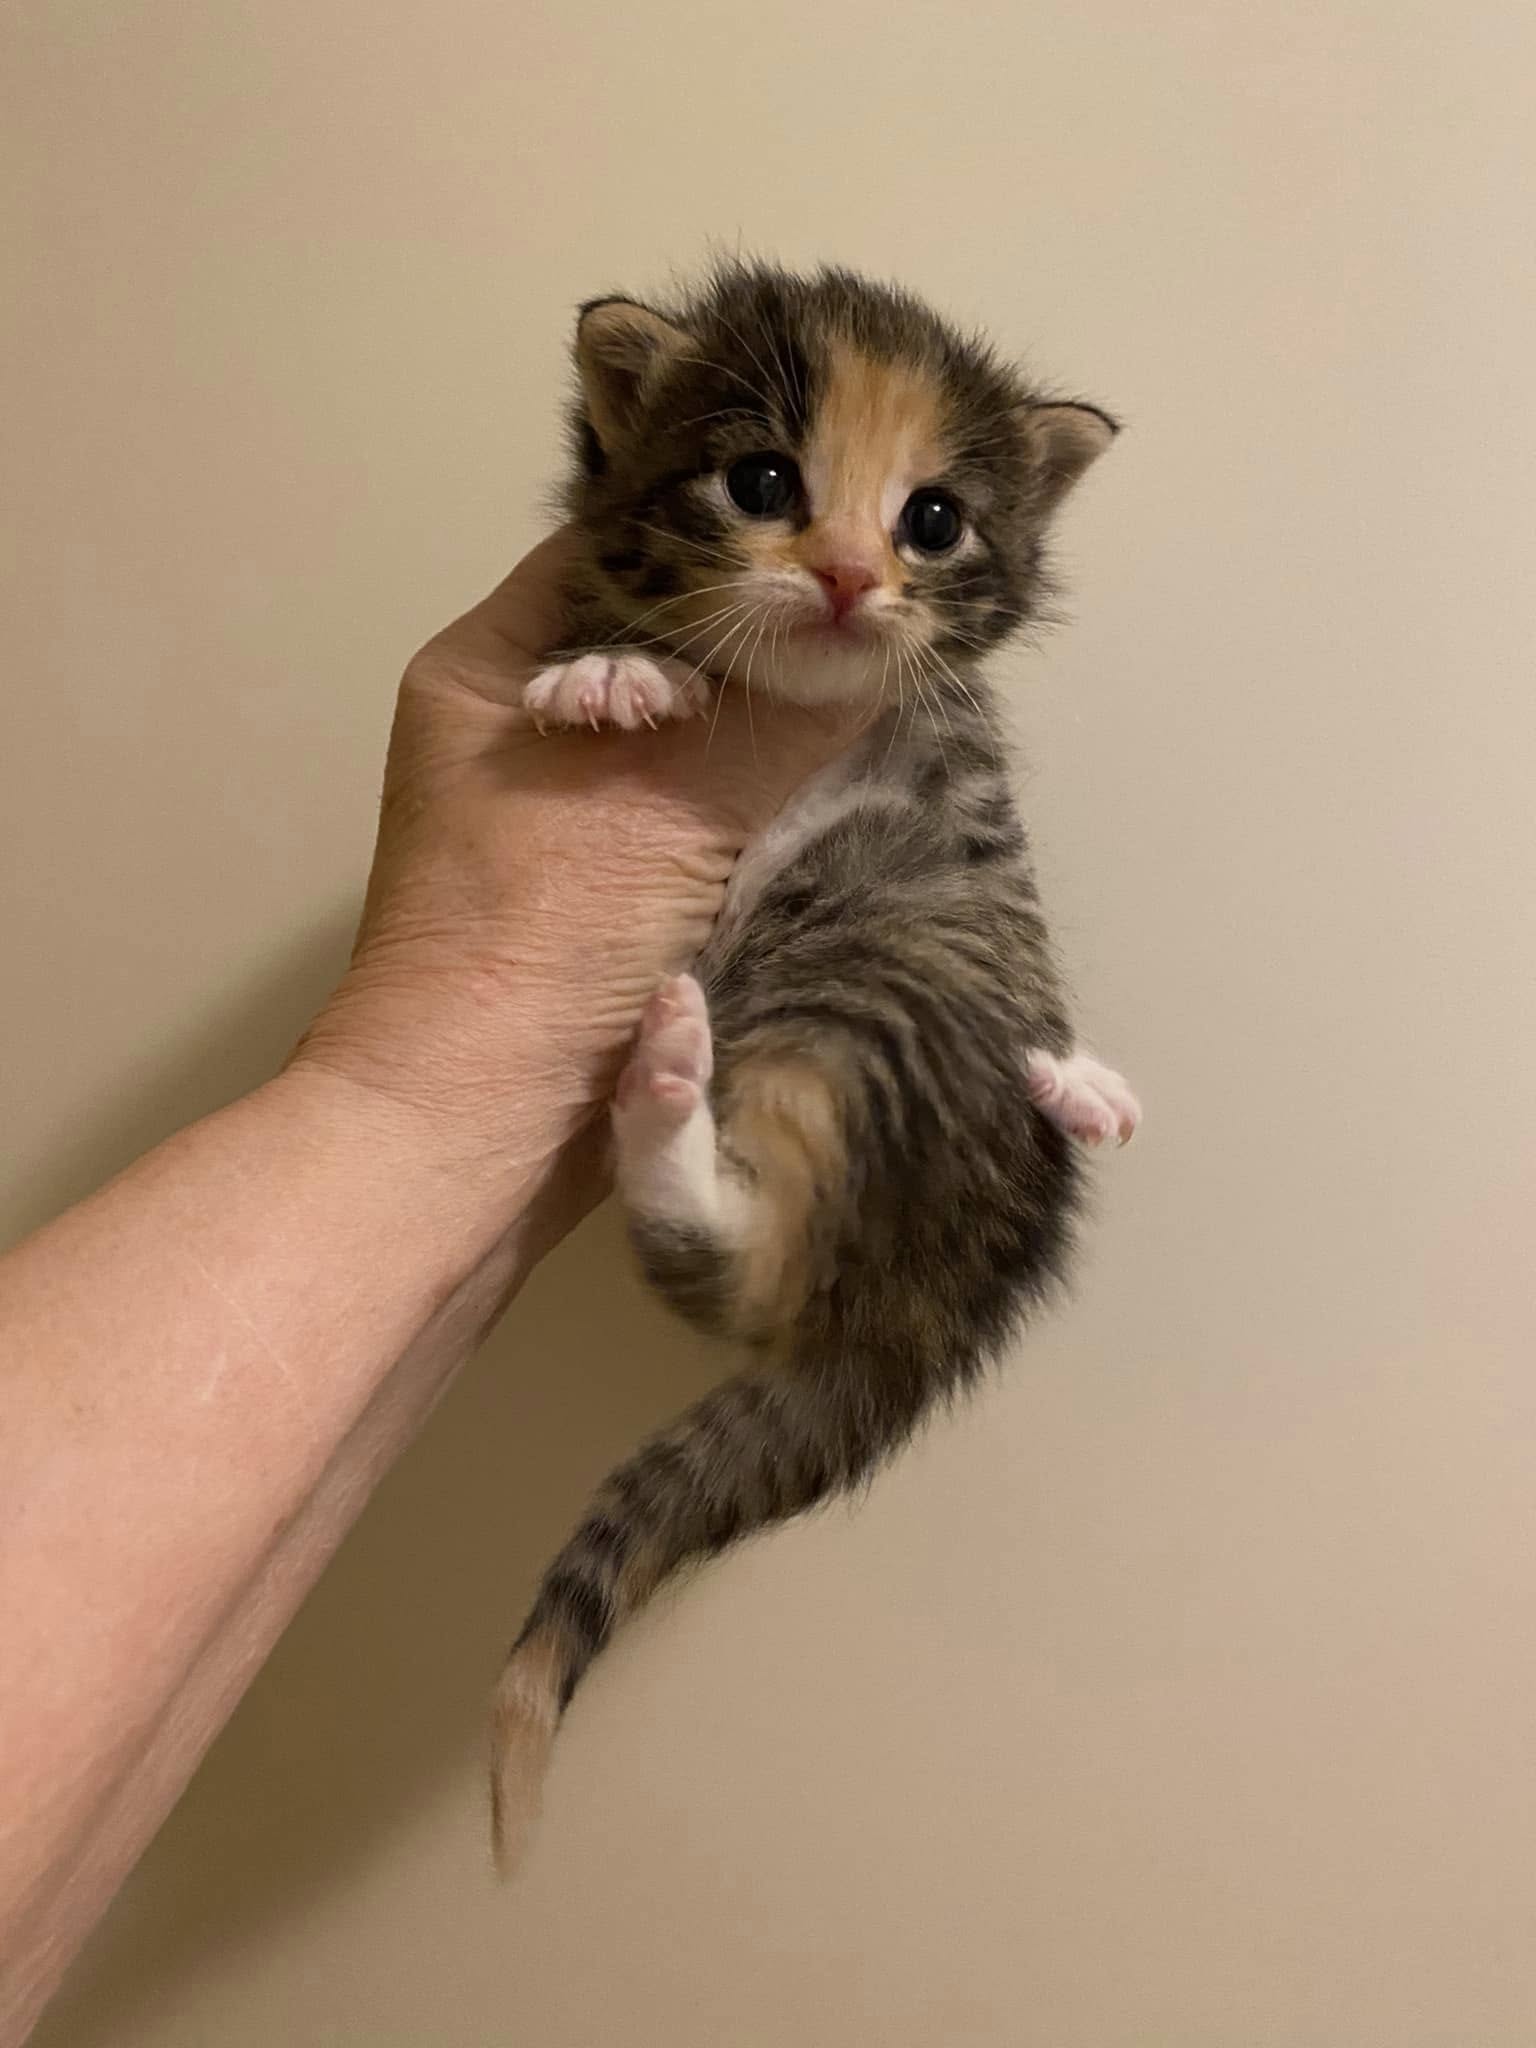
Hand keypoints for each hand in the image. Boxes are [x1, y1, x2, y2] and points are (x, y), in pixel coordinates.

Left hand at [292, 533, 860, 1245]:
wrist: (471, 1131)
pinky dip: (753, 793)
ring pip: (681, 731)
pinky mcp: (599, 886)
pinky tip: (831, 772)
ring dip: (763, 720)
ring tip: (868, 675)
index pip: (614, 554)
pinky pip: (689, 809)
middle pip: (654, 641)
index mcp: (490, 673)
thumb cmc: (535, 944)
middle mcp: (518, 728)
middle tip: (868, 611)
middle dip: (759, 633)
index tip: (828, 537)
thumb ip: (779, 724)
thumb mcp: (667, 813)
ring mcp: (556, 811)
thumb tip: (886, 640)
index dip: (721, 538)